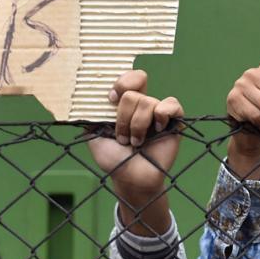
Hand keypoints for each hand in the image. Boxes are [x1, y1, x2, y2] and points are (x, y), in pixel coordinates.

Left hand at [88, 70, 180, 235]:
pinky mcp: (174, 121)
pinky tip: (157, 130)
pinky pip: (171, 105)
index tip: (111, 100)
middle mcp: (142, 106)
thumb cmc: (114, 160)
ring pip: (147, 102)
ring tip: (136, 142)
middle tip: (122, 137)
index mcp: (125, 105)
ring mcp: (158, 113)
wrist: (131, 179)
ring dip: (137, 125)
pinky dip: (161, 115)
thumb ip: (91, 117)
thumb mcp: (94, 136)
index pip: (127, 80)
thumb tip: (85, 100)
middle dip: (123, 117)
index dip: (120, 84)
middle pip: (133, 93)